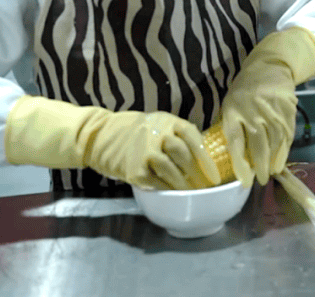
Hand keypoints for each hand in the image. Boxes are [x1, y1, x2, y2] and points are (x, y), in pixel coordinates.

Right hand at [5, 95, 218, 189]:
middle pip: (185, 155)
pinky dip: (166, 189)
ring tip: (190, 193)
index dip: (206, 158)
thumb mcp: (158, 123)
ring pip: (172, 170)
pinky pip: (156, 182)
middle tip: (205, 186)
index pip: (194, 138)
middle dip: (198, 173)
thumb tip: (202, 154)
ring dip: (183, 184)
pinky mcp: (135, 170)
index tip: (215, 175)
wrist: (99, 135)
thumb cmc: (134, 131)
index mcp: (168, 121)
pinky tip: (172, 193)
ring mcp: (146, 152)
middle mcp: (159, 135)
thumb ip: (178, 134)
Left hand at [220, 27, 314, 185]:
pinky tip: (281, 159)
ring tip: (271, 172)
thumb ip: (231, 127)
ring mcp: (272, 110)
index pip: (236, 142)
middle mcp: (253, 111)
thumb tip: (229, 157)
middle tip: (260, 180)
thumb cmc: (244, 90)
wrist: (269, 67)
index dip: (240, 164)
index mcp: (233, 111)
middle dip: (260, 166)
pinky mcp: (287, 109)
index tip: (244, 180)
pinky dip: (285, 150)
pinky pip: (287, 134)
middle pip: (258, 144)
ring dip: (274, 161)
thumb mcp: (230, 105)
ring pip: (275, 141)